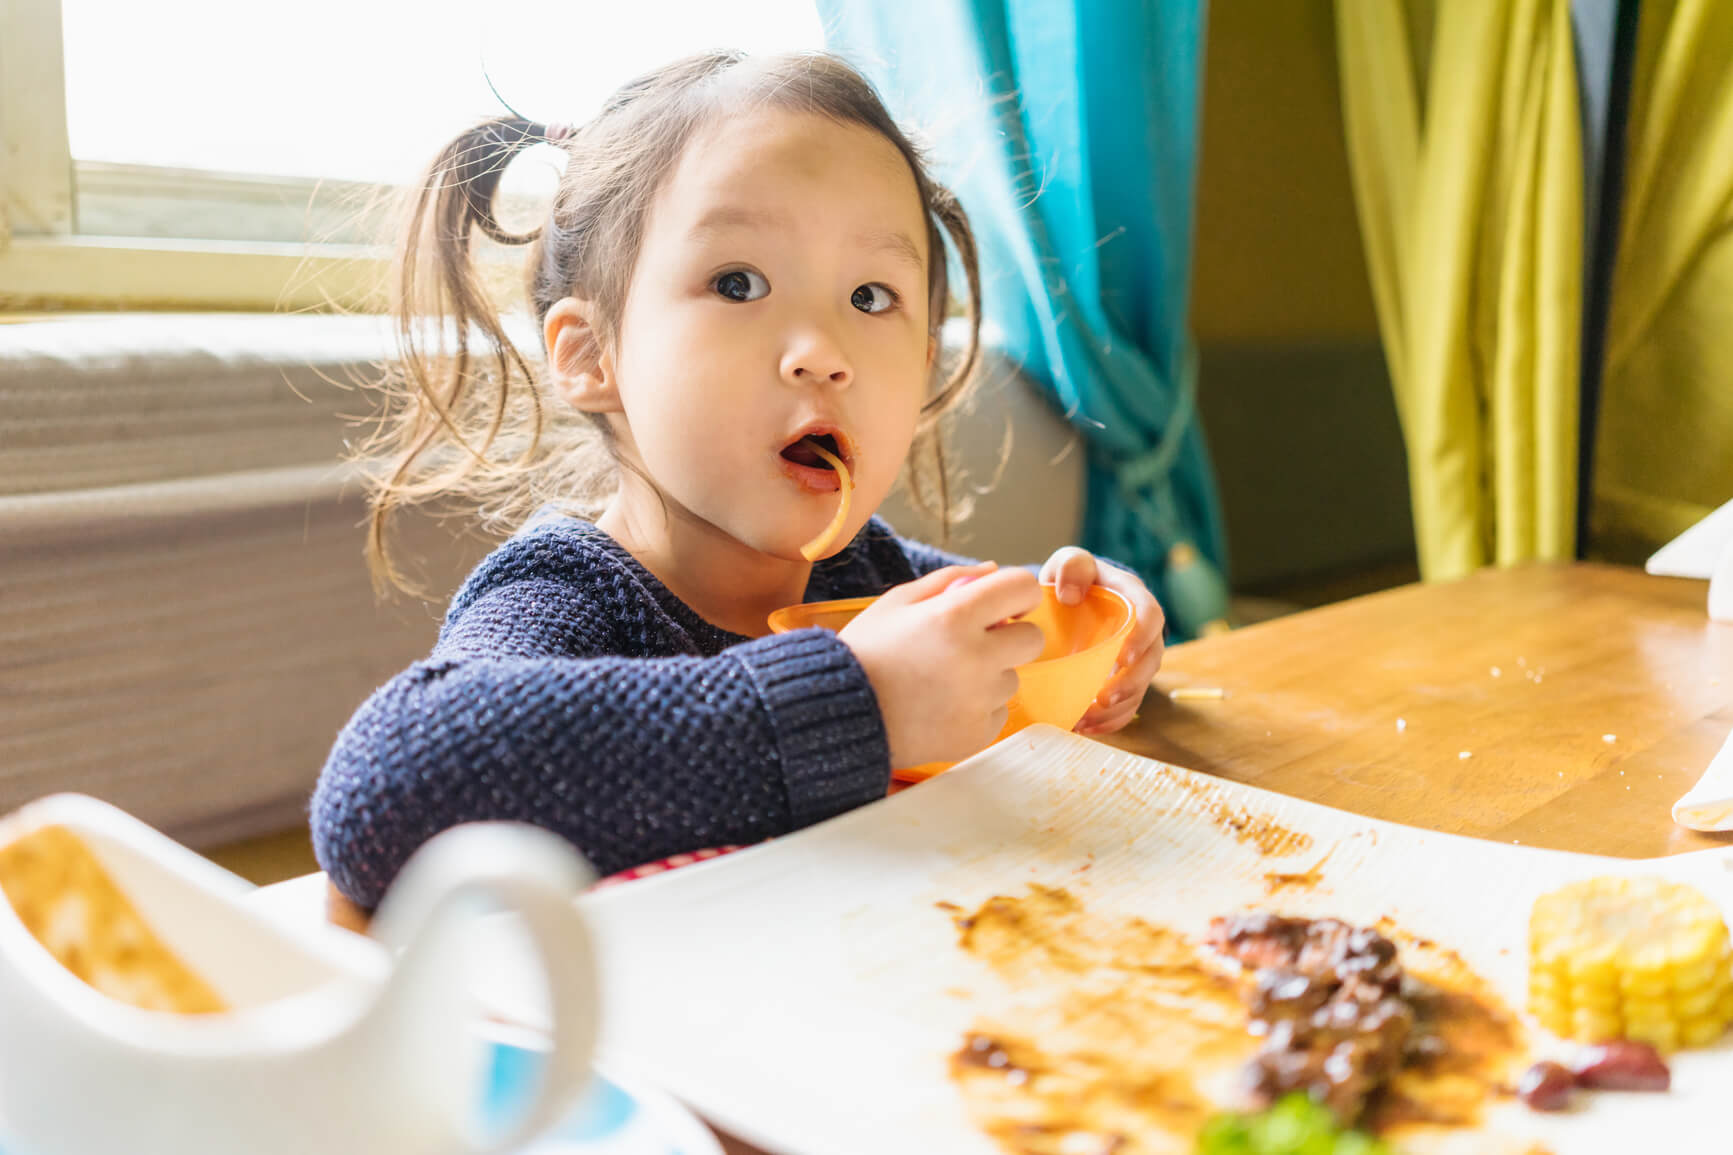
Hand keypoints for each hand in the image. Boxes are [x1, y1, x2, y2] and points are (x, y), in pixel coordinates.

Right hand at [838, 563, 1044, 766]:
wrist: (837, 716)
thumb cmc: (866, 651)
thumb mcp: (897, 602)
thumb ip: (949, 578)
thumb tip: (993, 569)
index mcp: (954, 617)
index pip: (1023, 588)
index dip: (1018, 593)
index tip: (1005, 604)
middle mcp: (975, 659)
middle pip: (1032, 639)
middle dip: (1010, 636)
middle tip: (975, 643)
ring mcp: (978, 701)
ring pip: (1011, 678)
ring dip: (988, 675)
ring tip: (942, 681)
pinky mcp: (976, 735)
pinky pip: (997, 712)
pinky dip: (976, 708)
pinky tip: (940, 706)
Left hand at [1038, 547, 1165, 734]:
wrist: (1066, 601)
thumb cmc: (1071, 579)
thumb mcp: (1069, 563)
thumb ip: (1072, 566)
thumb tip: (1070, 595)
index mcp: (1133, 598)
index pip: (1151, 616)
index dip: (1142, 638)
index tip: (1122, 658)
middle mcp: (1141, 632)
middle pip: (1150, 661)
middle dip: (1131, 683)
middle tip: (1104, 699)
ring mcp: (1133, 659)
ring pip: (1139, 688)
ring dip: (1118, 708)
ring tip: (1086, 720)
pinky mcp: (1121, 679)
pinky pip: (1125, 705)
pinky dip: (1108, 720)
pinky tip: (1084, 727)